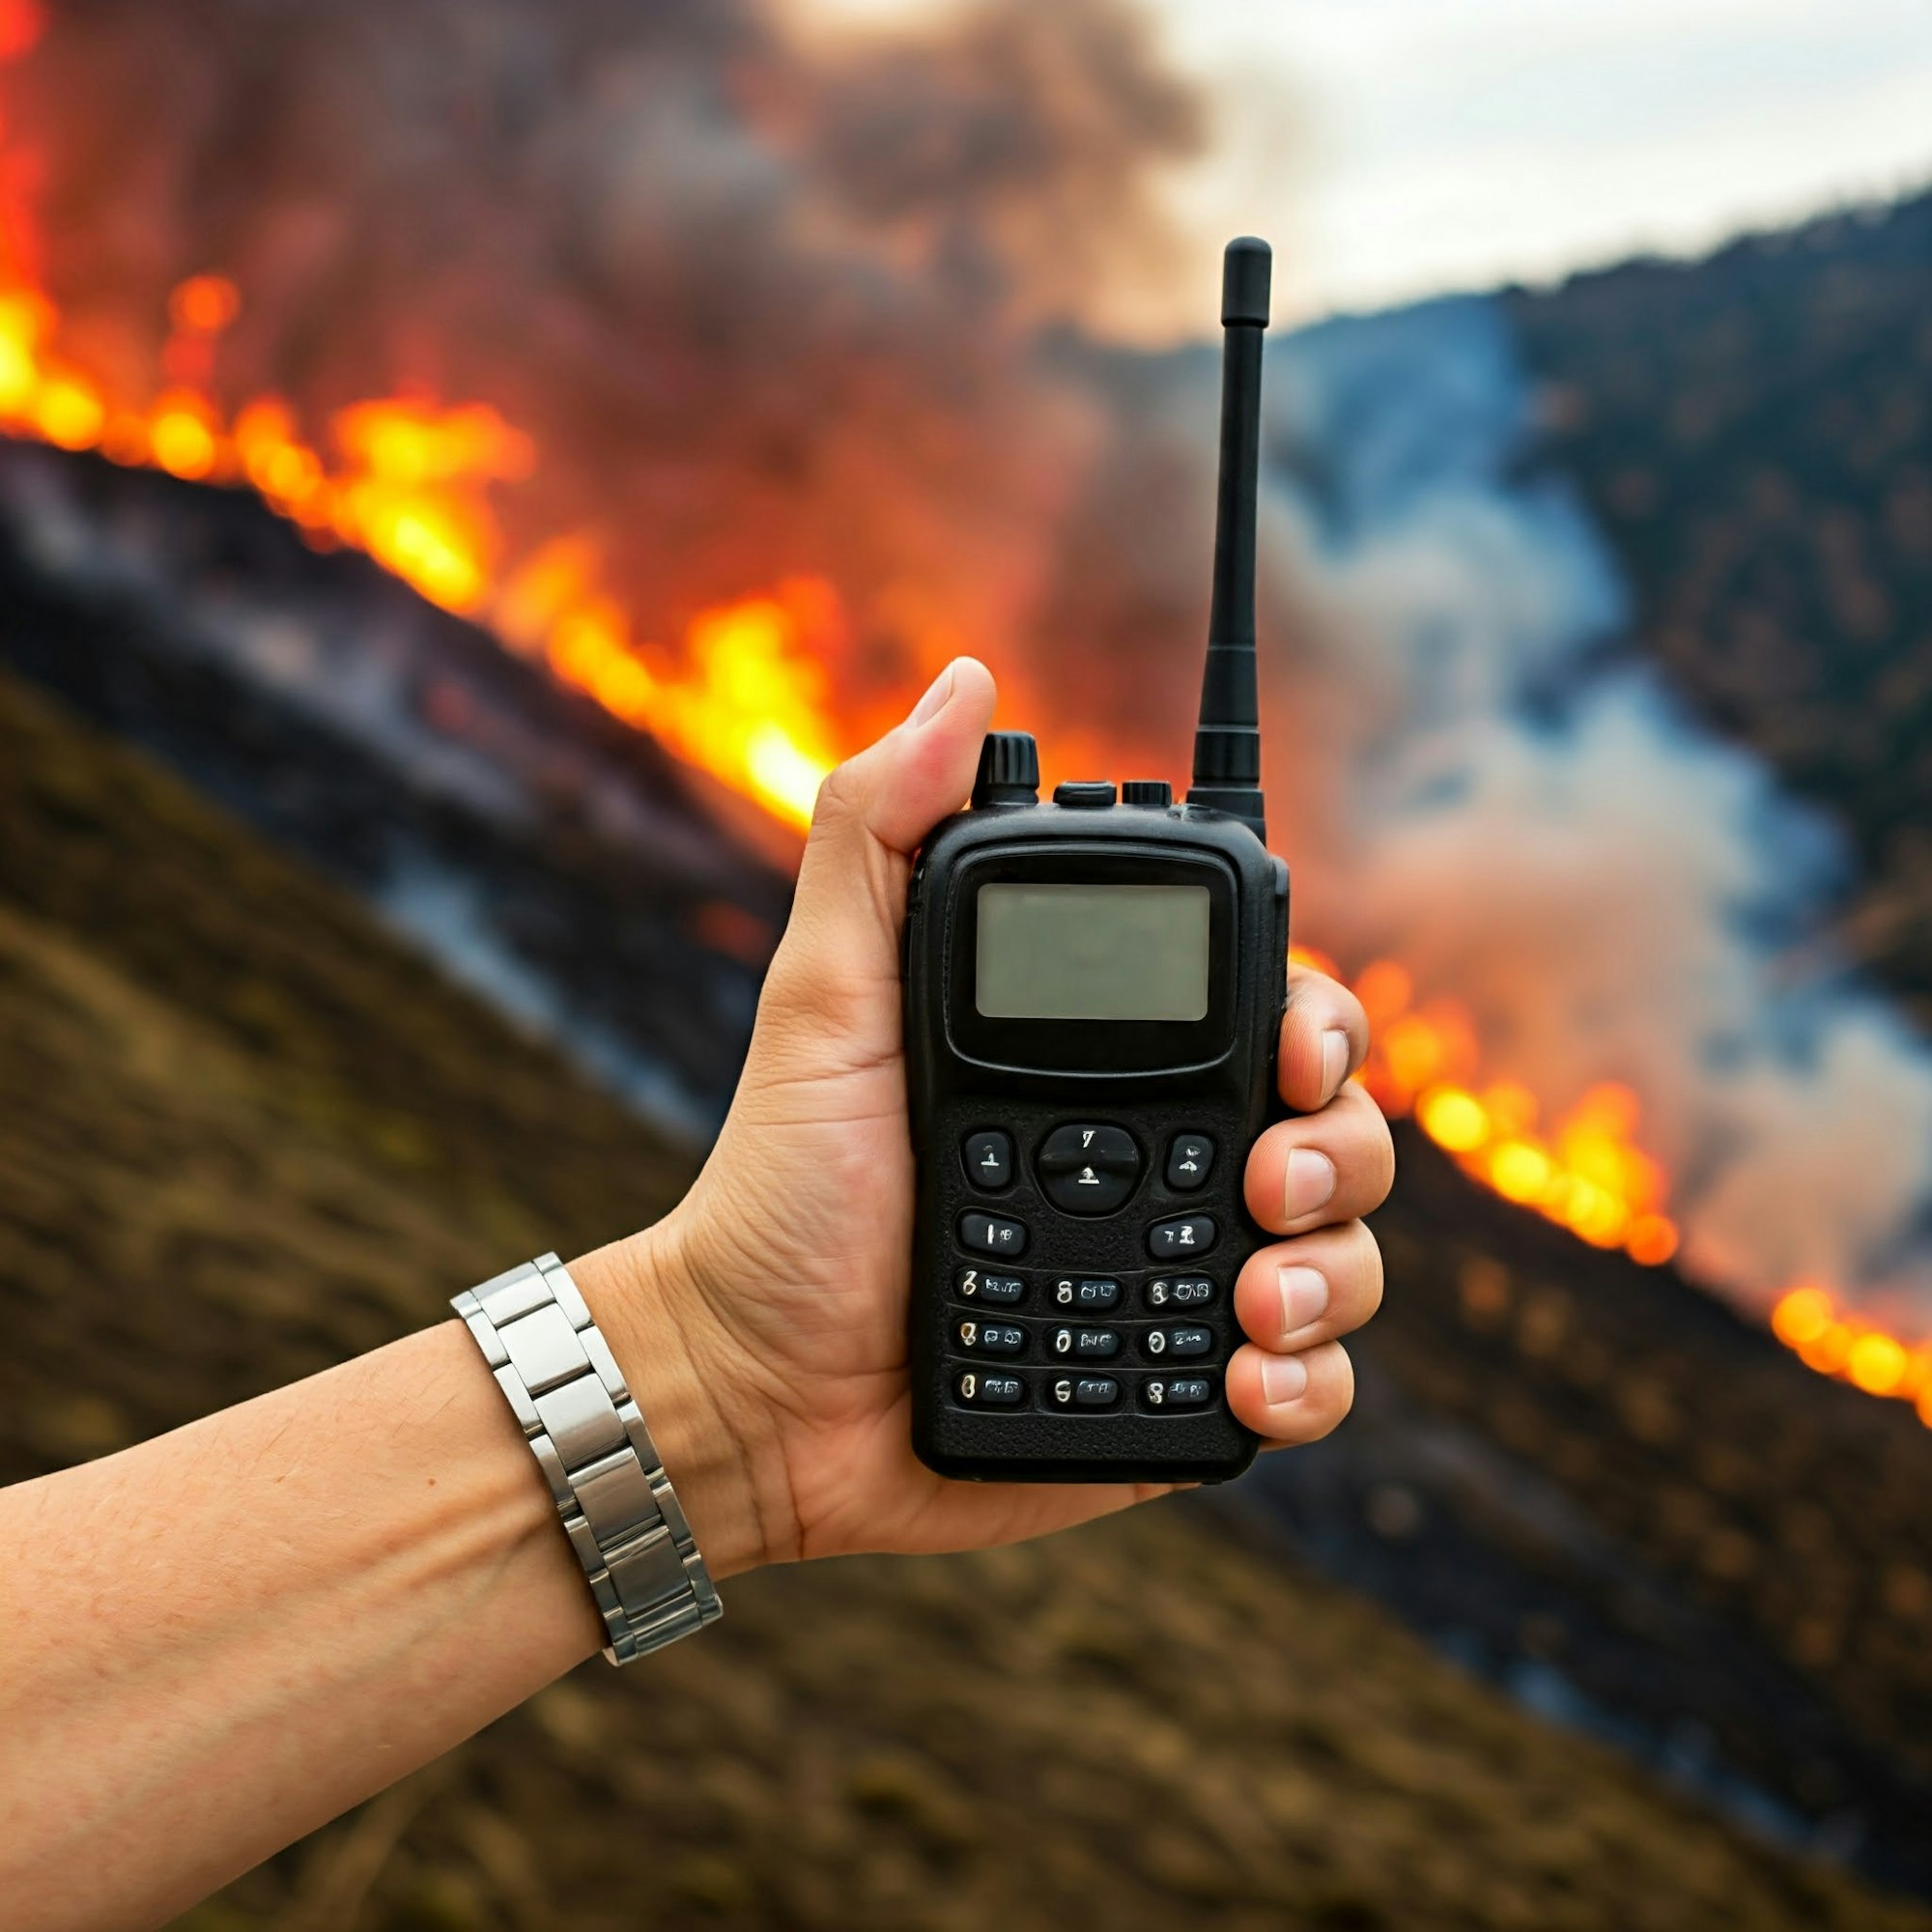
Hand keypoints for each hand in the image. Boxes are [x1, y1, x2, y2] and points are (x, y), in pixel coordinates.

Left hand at [576, 660, 1393, 1574]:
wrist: (754, 1394)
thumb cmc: (782, 1191)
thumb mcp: (825, 997)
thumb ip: (879, 834)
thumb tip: (966, 680)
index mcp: (1104, 1065)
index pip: (1264, 1013)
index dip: (1312, 1020)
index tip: (1286, 1045)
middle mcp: (1163, 1165)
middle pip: (1335, 1130)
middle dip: (1342, 1147)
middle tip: (1265, 1178)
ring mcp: (1177, 1284)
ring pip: (1346, 1256)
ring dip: (1336, 1268)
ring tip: (1251, 1299)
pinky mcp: (1178, 1399)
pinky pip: (1303, 1388)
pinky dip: (1308, 1386)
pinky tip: (1242, 1379)